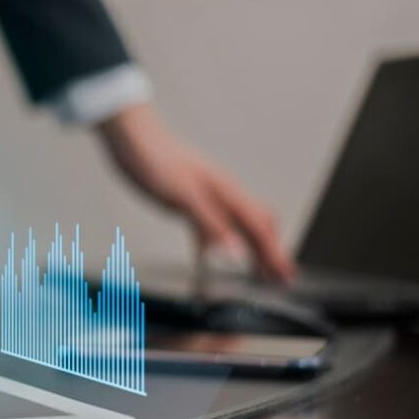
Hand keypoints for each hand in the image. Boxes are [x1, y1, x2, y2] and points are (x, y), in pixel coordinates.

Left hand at [97, 103, 294, 280]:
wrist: (132, 140)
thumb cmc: (156, 160)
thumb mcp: (184, 196)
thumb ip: (210, 224)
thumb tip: (234, 252)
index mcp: (227, 193)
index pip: (260, 228)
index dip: (275, 253)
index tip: (286, 275)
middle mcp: (222, 195)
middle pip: (257, 228)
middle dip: (272, 253)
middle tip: (281, 278)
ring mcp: (207, 198)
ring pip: (237, 228)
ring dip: (250, 251)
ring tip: (257, 273)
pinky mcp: (188, 202)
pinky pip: (209, 229)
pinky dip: (215, 246)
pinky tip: (209, 259)